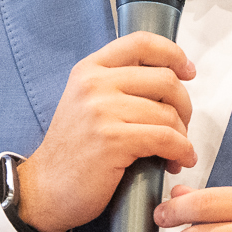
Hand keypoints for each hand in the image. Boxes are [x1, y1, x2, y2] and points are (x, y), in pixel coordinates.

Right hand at [15, 33, 195, 231]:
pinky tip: (179, 160)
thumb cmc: (73, 151)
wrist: (44, 189)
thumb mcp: (86, 103)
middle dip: (184, 106)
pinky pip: (166, 139)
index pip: (141, 43)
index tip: (187, 71)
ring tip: (175, 152)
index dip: (173, 54)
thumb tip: (170, 79)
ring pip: (168, 113)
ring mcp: (102, 111)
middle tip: (182, 127)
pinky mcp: (113, 140)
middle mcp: (95, 84)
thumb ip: (118, 85)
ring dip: (182, 136)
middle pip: (165, 80)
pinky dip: (181, 151)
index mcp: (90, 69)